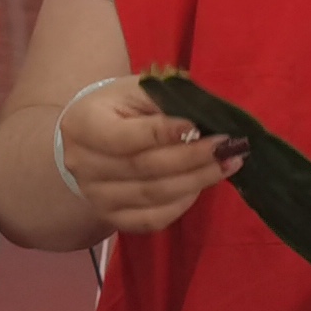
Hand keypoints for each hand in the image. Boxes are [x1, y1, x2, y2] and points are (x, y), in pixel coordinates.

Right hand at [54, 81, 244, 236]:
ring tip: (228, 164)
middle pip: (143, 168)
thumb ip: (166, 101)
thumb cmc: (119, 107)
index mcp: (83, 125)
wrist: (92, 137)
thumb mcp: (136, 90)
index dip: (161, 134)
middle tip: (227, 147)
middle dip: (191, 158)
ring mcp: (96, 196)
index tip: (196, 126)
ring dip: (196, 181)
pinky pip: (152, 220)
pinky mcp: (112, 218)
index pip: (123, 137)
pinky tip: (201, 186)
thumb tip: (206, 121)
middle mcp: (83, 165)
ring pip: (152, 196)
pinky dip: (182, 205)